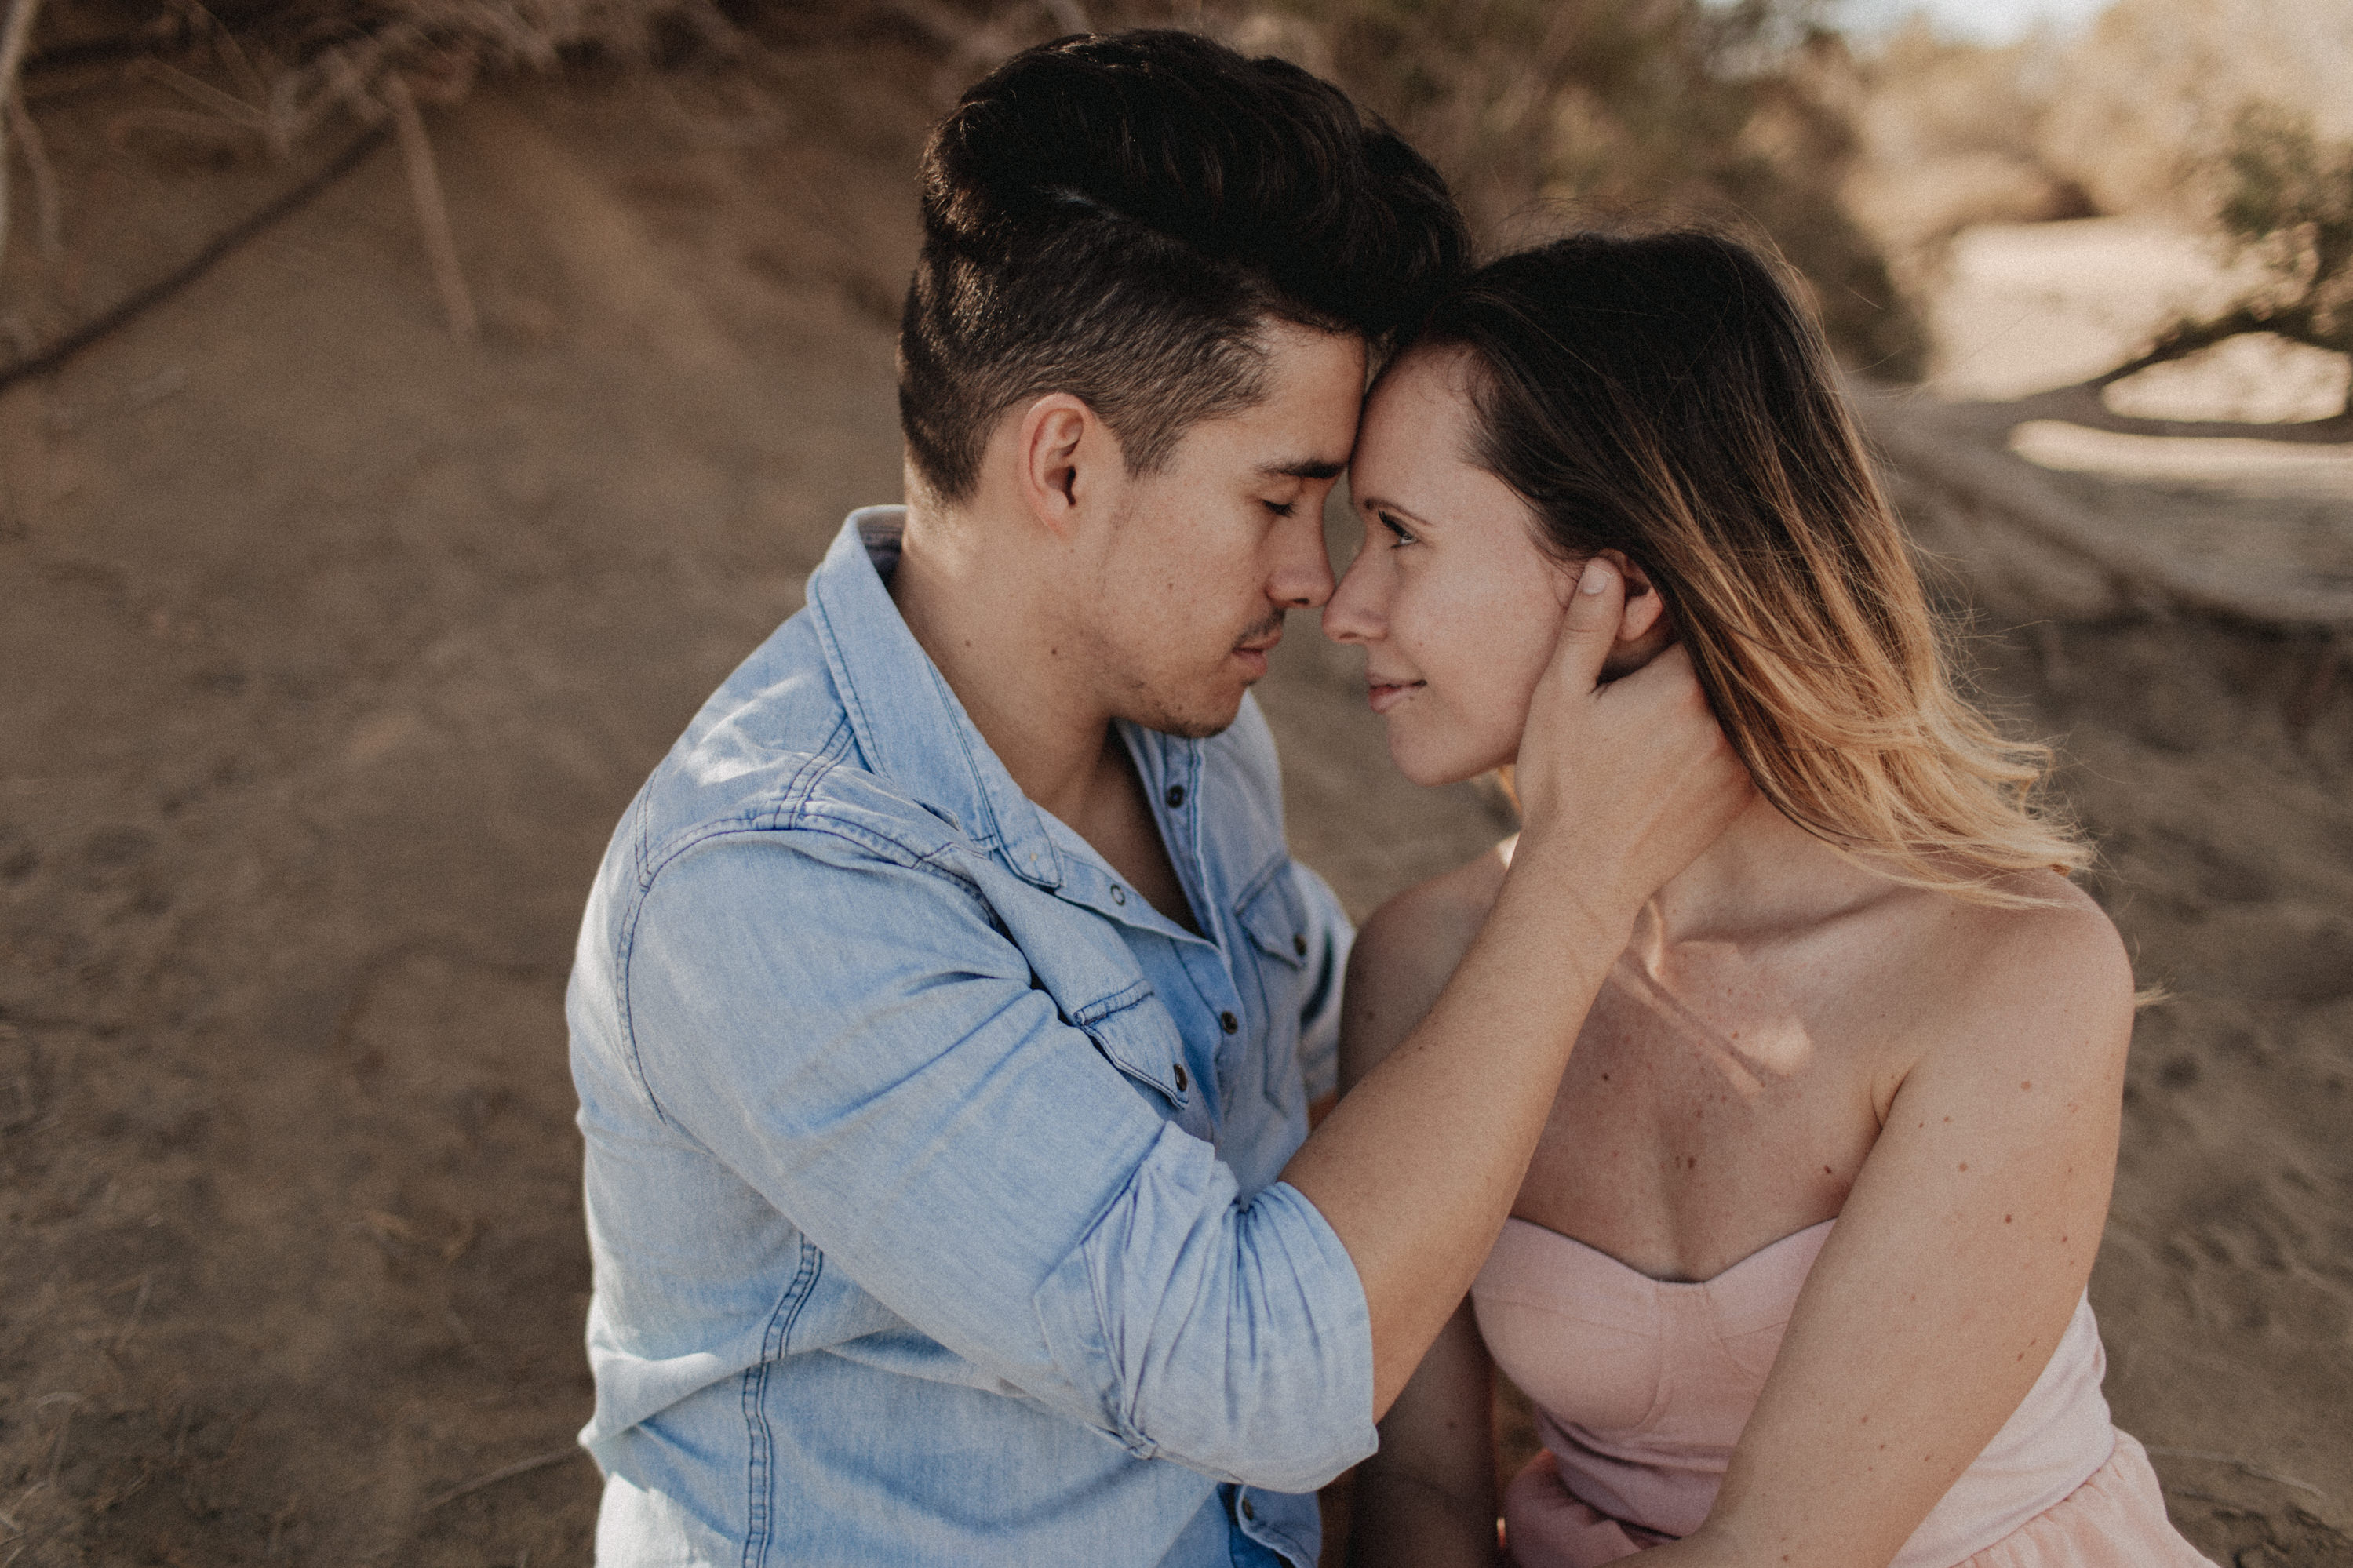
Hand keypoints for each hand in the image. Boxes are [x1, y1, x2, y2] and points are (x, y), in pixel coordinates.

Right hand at [1507, 558, 1748, 932]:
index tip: (1663, 613)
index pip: (1705, 622)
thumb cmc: (1562, 784)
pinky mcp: (1744, 793)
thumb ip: (1587, 629)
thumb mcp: (1557, 698)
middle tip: (1669, 650)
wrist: (1585, 875)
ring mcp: (1741, 761)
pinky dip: (1734, 729)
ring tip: (1679, 697)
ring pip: (1747, 700)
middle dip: (1707, 646)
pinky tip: (1696, 734)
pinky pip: (1752, 741)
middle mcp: (1725, 722)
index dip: (1685, 612)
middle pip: (1732, 659)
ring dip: (1725, 688)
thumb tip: (1605, 565)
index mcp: (1681, 687)